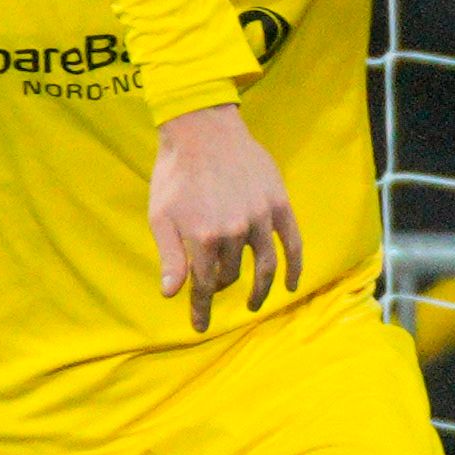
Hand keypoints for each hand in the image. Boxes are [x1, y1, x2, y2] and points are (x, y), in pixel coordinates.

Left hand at [147, 107, 305, 330]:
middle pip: (231, 275)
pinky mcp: (278, 204)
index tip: (199, 325)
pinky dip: (293, 267)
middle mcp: (234, 231)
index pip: (204, 285)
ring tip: (254, 304)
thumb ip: (169, 256)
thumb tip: (171, 294)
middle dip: (219, 287)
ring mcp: (259, 218)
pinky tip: (290, 284)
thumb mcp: (161, 216)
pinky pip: (292, 242)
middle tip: (213, 289)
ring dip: (259, 290)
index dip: (200, 308)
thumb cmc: (175, 174)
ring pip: (262, 266)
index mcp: (202, 237)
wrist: (201, 129)